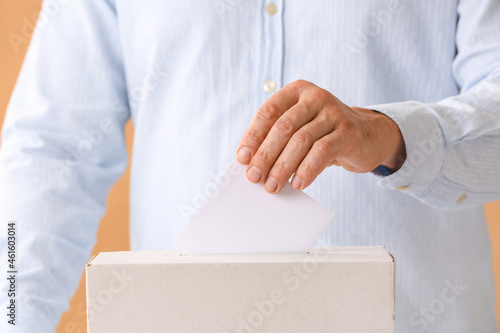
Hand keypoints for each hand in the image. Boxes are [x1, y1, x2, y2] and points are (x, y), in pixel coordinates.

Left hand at [236, 80, 405, 193]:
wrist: (367, 135)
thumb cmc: (325, 134)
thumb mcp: (300, 128)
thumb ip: (278, 139)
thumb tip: (252, 165)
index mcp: (297, 92)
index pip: (268, 112)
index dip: (253, 136)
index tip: (242, 159)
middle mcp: (315, 97)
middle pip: (283, 127)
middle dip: (265, 155)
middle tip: (255, 177)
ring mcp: (334, 112)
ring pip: (301, 140)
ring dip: (283, 167)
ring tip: (273, 185)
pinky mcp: (349, 131)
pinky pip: (323, 151)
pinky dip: (307, 170)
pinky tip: (298, 183)